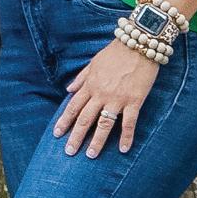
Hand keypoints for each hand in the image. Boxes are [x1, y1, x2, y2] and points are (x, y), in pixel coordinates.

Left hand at [54, 40, 161, 157]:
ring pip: (104, 124)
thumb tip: (68, 89)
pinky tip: (124, 149)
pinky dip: (126, 137)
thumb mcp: (94, 61)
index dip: (64, 121)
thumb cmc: (117, 51)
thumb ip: (81, 77)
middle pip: (84, 119)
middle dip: (76, 136)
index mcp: (90, 84)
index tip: (57, 134)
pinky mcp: (134, 100)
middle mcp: (101, 94)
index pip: (73, 106)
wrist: (139, 42)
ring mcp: (117, 98)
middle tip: (69, 152)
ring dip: (97, 141)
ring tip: (91, 155)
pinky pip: (129, 122)